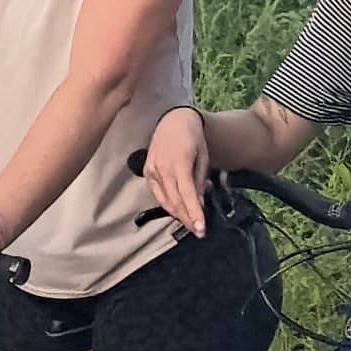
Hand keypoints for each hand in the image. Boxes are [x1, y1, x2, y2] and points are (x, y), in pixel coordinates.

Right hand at [143, 105, 210, 238]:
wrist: (174, 120)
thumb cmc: (192, 137)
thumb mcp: (203, 158)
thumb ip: (200, 181)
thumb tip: (199, 204)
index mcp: (179, 163)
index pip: (187, 195)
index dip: (194, 214)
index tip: (201, 230)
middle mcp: (162, 168)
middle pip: (175, 201)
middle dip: (187, 219)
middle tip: (199, 230)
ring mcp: (152, 170)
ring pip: (164, 200)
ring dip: (178, 214)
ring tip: (191, 223)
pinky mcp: (147, 171)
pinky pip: (157, 193)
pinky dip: (167, 203)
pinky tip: (177, 209)